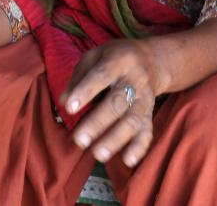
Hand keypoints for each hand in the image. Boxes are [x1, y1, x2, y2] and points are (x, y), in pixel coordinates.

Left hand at [60, 39, 164, 166]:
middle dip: (98, 122)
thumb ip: (78, 76)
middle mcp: (134, 80)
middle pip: (118, 102)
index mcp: (119, 61)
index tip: (70, 108)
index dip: (85, 91)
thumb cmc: (116, 58)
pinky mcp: (150, 113)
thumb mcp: (96, 56)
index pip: (101, 76)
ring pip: (133, 120)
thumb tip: (63, 101)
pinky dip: (139, 148)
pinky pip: (147, 132)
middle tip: (80, 140)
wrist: (153, 60)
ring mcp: (144, 99)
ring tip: (98, 154)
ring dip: (116, 139)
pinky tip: (127, 161)